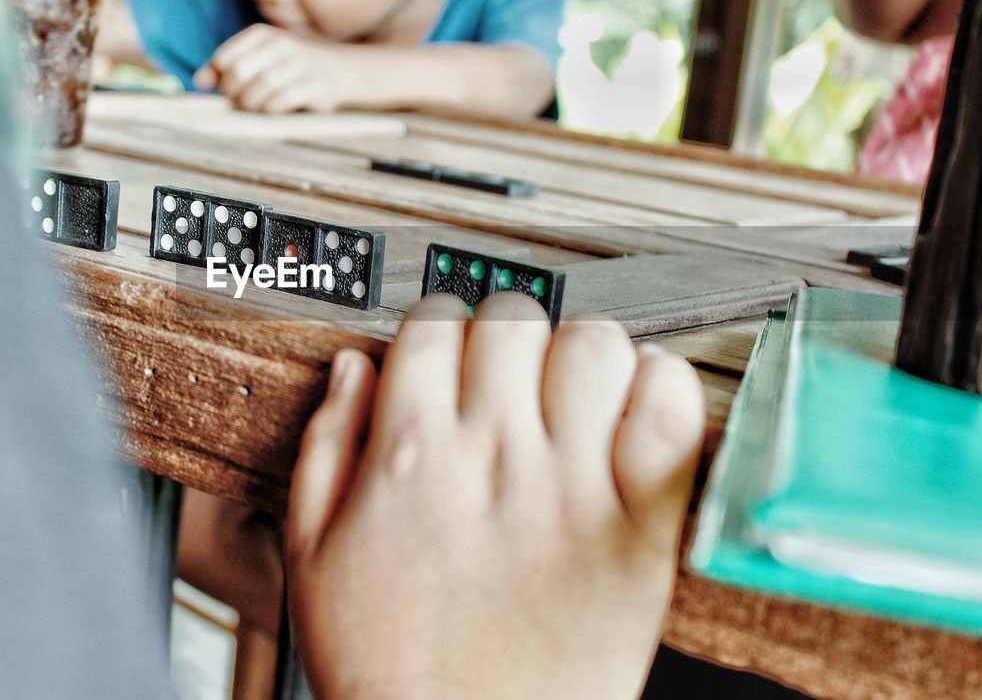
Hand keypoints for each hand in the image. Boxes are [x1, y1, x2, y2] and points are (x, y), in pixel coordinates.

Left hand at [192, 24, 355, 113]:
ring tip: (258, 107)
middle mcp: (281, 44)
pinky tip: (274, 109)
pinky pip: (282, 100)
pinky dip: (272, 109)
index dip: (221, 80)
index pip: (225, 59)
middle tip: (242, 102)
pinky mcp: (316, 84)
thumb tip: (198, 81)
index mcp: (262, 35)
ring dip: (253, 105)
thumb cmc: (290, 69)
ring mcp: (300, 64)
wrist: (342, 71)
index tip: (230, 89)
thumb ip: (226, 69)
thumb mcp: (259, 60)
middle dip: (235, 95)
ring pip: (260, 87)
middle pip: (239, 73)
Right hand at [285, 293, 705, 699]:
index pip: (433, 325)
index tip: (446, 354)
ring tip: (570, 390)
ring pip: (593, 345)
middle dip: (505, 330)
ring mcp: (574, 487)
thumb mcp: (314, 553)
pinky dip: (659, 388)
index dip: (438, 328)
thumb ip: (327, 446)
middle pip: (513, 319)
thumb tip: (354, 369)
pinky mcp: (640, 526)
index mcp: (412, 455)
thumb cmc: (390, 662)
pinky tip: (631, 409)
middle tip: (506, 372)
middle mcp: (495, 456)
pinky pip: (666, 414)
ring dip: (580, 352)